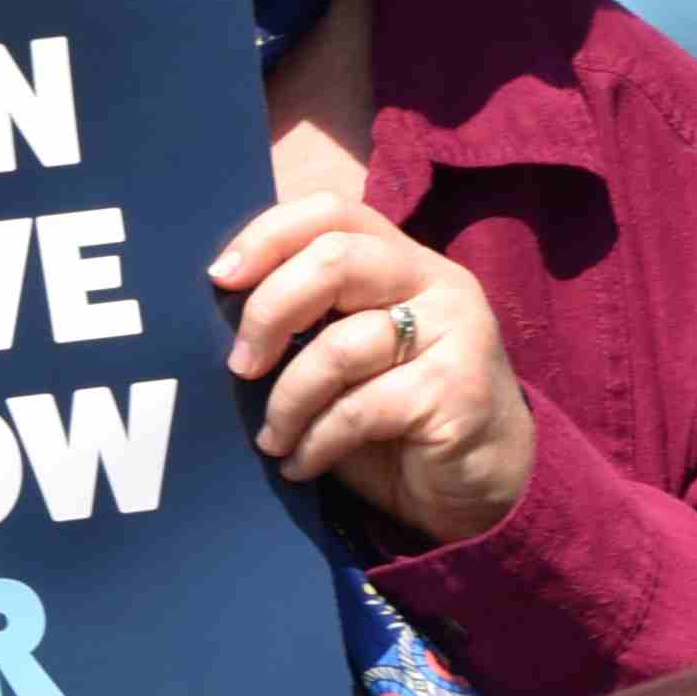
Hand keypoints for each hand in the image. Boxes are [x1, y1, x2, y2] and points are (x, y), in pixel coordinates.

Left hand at [214, 191, 527, 547]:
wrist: (481, 484)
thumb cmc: (394, 415)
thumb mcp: (344, 354)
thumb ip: (305, 319)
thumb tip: (215, 307)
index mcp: (402, 260)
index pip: (332, 212)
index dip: (268, 235)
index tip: (219, 278)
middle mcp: (437, 282)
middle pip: (334, 261)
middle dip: (268, 313)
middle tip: (239, 367)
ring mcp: (457, 331)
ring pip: (339, 346)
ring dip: (286, 401)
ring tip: (271, 438)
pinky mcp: (460, 389)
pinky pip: (359, 409)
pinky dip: (315, 441)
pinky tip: (300, 462)